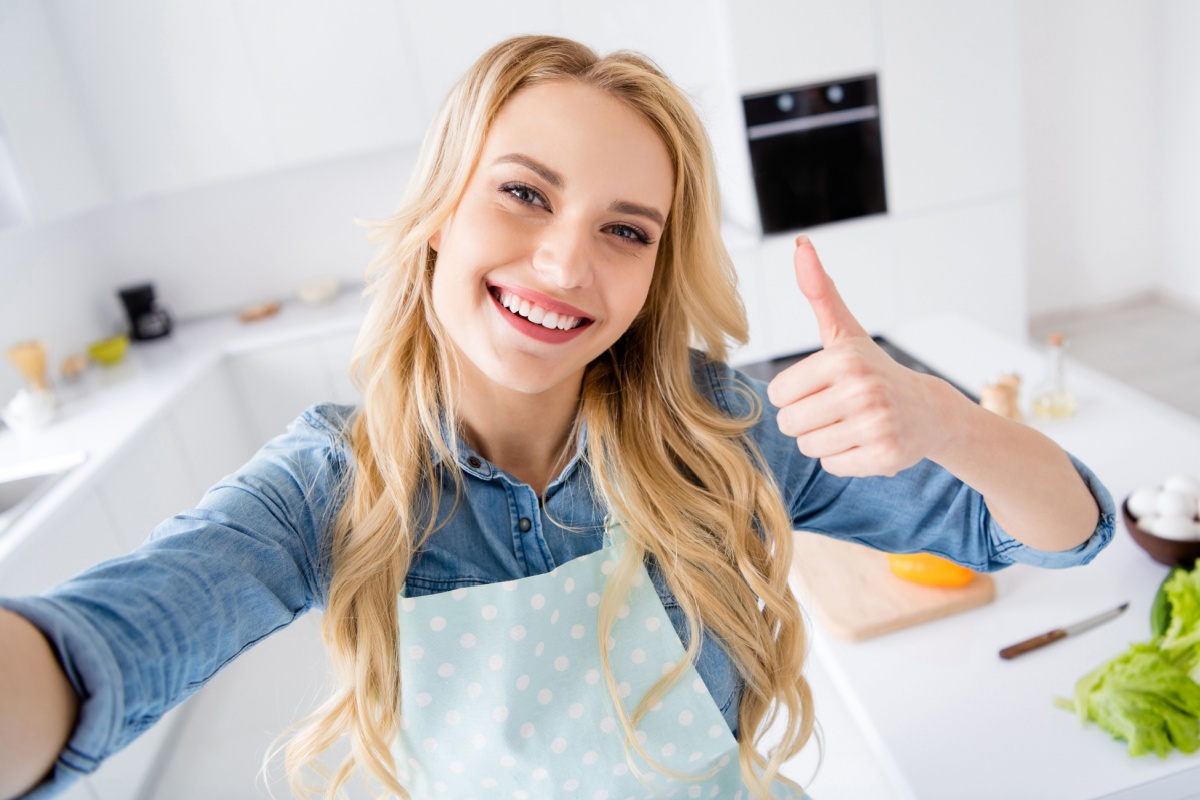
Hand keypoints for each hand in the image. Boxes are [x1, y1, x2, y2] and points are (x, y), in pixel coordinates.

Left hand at [766, 236, 950, 477]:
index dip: (795, 394)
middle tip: (835, 409)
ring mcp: (875, 426)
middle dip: (806, 420)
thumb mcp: (845, 331)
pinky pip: (832, 466)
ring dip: (823, 441)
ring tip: (850, 425)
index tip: (821, 387)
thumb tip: (801, 245)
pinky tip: (864, 443)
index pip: (779, 393)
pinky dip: (843, 460)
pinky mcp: (884, 457)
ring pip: (809, 447)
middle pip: (790, 423)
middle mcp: (861, 391)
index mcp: (844, 358)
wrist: (929, 411)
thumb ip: (819, 292)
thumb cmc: (873, 370)